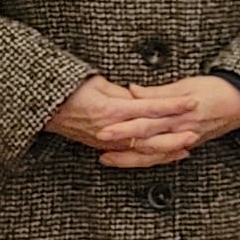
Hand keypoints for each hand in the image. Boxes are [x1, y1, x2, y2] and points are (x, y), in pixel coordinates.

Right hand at [43, 76, 201, 167]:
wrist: (44, 109)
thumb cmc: (69, 90)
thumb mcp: (97, 83)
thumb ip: (122, 92)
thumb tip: (142, 95)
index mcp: (113, 109)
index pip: (150, 107)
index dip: (173, 105)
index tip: (191, 101)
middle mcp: (112, 128)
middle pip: (150, 134)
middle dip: (174, 134)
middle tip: (195, 132)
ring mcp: (108, 141)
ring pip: (142, 150)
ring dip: (166, 150)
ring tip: (186, 148)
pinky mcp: (103, 147)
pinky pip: (131, 155)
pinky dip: (149, 156)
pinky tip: (162, 156)